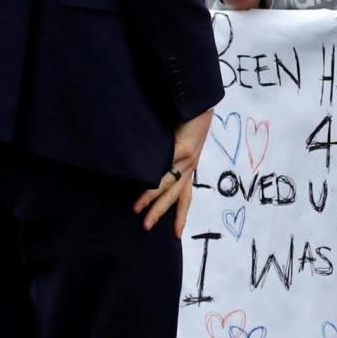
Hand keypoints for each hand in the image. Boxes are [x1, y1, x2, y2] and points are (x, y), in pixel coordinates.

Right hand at [134, 110, 213, 236]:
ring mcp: (187, 158)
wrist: (201, 102)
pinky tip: (140, 180)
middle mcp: (190, 167)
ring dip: (150, 197)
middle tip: (145, 227)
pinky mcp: (183, 147)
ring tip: (135, 208)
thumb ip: (167, 156)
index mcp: (189, 168)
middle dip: (159, 212)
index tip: (175, 235)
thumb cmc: (187, 121)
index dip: (179, 216)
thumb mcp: (179, 144)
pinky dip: (152, 173)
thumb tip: (148, 167)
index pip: (184, 198)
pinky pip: (164, 163)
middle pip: (173, 196)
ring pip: (166, 183)